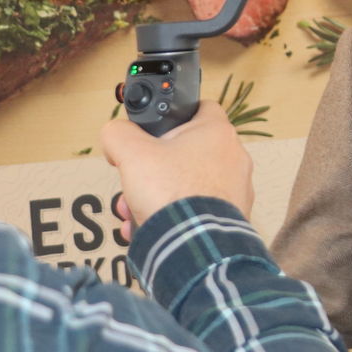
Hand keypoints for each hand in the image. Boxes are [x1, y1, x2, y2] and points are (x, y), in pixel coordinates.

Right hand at [101, 102, 253, 232]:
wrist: (192, 244)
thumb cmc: (171, 192)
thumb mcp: (131, 153)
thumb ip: (119, 134)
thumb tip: (115, 133)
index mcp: (217, 132)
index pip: (200, 107)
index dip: (174, 114)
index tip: (156, 128)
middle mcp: (233, 157)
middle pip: (186, 152)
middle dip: (153, 167)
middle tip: (135, 179)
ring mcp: (236, 188)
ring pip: (189, 183)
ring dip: (158, 193)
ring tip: (134, 209)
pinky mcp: (232, 216)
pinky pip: (197, 209)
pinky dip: (173, 215)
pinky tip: (148, 226)